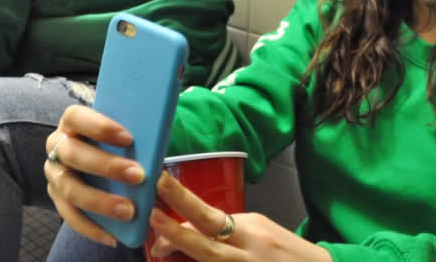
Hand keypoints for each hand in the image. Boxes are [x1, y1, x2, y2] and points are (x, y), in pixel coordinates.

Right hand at [44, 105, 145, 246]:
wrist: (96, 157)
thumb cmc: (113, 142)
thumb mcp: (120, 133)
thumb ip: (130, 135)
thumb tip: (154, 143)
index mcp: (71, 123)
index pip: (76, 117)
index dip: (99, 126)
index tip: (128, 138)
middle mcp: (57, 146)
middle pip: (74, 154)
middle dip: (106, 166)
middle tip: (138, 175)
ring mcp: (55, 174)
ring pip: (70, 189)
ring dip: (100, 201)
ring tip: (128, 211)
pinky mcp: (57, 199)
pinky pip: (70, 217)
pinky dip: (92, 228)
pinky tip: (113, 236)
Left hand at [149, 172, 331, 261]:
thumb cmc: (285, 250)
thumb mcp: (260, 228)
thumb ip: (227, 226)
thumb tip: (189, 224)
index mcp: (251, 230)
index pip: (209, 214)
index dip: (182, 199)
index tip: (159, 182)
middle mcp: (247, 253)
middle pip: (204, 242)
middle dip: (173, 230)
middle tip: (149, 215)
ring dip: (180, 253)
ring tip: (157, 246)